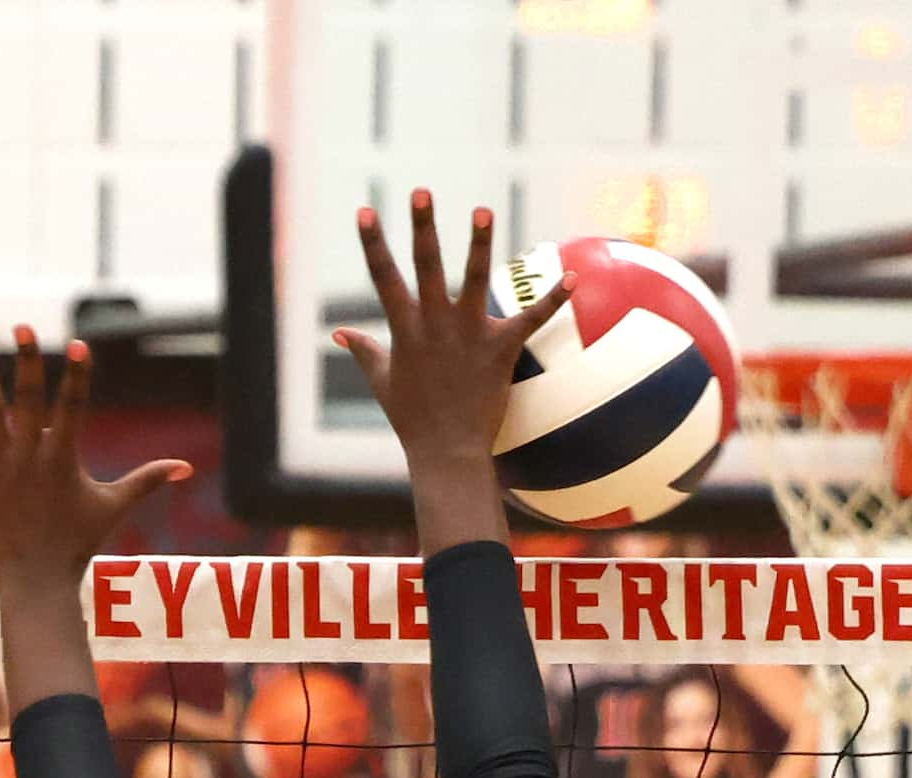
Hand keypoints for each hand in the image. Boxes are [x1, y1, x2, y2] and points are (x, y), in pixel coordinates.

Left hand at [0, 328, 189, 602]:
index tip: (79, 345)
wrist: (36, 582)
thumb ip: (147, 480)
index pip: (74, 407)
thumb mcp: (114, 506)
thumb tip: (187, 468)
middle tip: (23, 328)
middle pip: (30, 401)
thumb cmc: (77, 544)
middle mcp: (30, 458)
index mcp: (63, 458)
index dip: (77, 376)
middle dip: (29, 363)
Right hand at [334, 194, 569, 469]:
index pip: (383, 279)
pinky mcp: (499, 350)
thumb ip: (364, 351)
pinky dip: (552, 300)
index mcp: (404, 331)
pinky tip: (572, 276)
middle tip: (421, 192)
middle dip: (422, 228)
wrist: (446, 452)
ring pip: (473, 281)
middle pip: (426, 268)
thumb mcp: (382, 382)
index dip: (373, 244)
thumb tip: (339, 333)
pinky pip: (530, 320)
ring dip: (478, 244)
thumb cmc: (412, 418)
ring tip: (482, 210)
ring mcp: (467, 336)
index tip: (365, 212)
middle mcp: (433, 326)